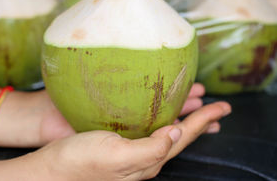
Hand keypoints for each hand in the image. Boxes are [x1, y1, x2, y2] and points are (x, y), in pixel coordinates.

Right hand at [23, 101, 230, 180]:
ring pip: (168, 130)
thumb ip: (150, 148)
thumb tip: (179, 133)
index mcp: (149, 160)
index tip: (224, 107)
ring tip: (199, 107)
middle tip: (219, 108)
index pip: (185, 137)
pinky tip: (163, 113)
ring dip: (186, 117)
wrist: (52, 170)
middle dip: (202, 121)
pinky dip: (164, 117)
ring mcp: (133, 150)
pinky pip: (151, 128)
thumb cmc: (80, 162)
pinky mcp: (120, 143)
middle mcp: (145, 156)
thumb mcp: (117, 156)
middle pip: (182, 136)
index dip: (205, 121)